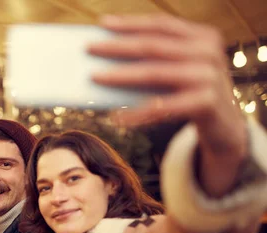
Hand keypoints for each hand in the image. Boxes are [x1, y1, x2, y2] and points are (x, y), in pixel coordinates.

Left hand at [89, 14, 248, 195]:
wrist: (226, 127)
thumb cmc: (193, 95)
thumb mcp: (180, 71)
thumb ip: (156, 61)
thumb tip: (106, 59)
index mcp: (202, 37)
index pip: (161, 25)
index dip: (130, 23)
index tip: (102, 24)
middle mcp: (208, 52)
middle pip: (153, 46)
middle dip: (117, 46)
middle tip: (88, 49)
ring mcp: (209, 77)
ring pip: (154, 73)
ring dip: (120, 76)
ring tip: (95, 78)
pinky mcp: (206, 103)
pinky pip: (161, 107)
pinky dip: (136, 113)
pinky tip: (117, 117)